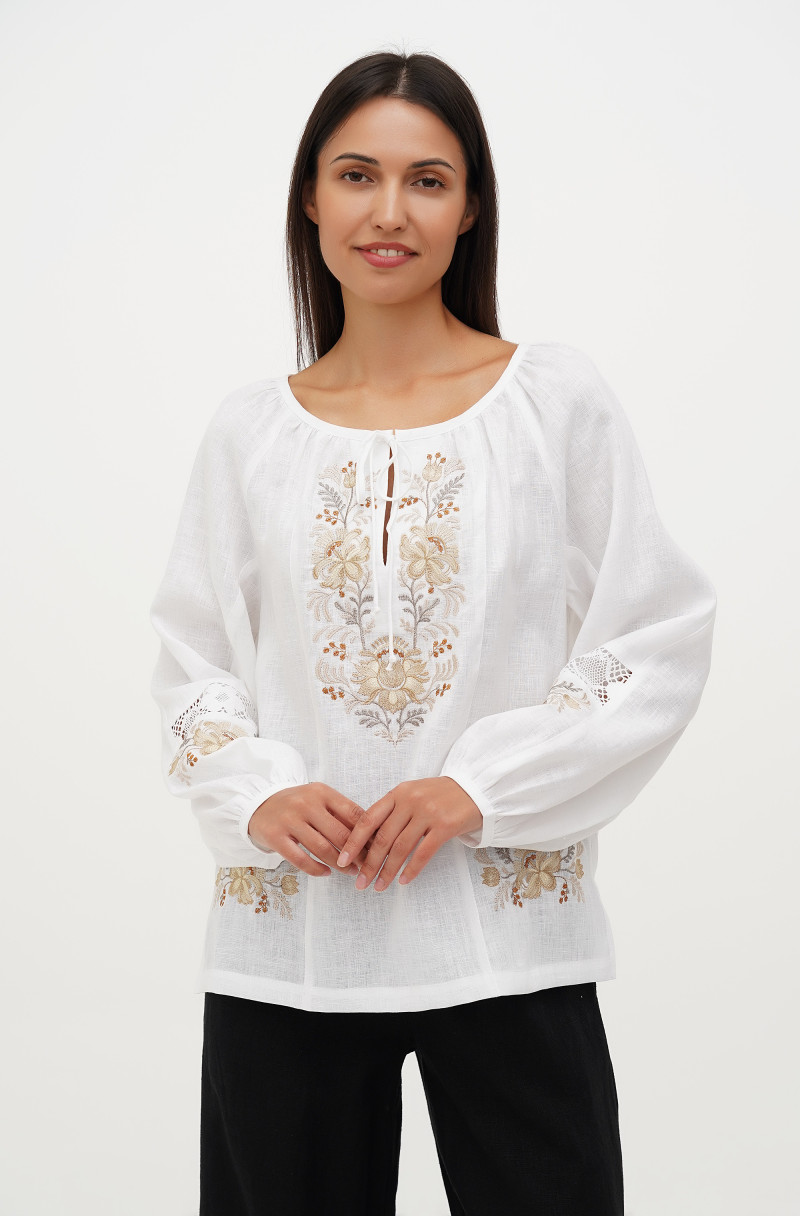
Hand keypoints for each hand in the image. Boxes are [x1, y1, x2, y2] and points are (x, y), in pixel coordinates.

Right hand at [247, 782, 370, 877]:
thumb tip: (372, 835)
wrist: (258, 804)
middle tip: (368, 866)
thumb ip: (341, 813)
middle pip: (340, 834)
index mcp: (322, 792)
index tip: (378, 849)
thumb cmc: (297, 805)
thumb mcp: (319, 799)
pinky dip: (316, 869)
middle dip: (358, 854)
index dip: (369, 834)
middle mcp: (306, 804)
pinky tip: (326, 873)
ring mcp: (289, 820)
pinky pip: (301, 859)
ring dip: (340, 864)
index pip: (353, 814)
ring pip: (322, 848)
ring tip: (351, 872)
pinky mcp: (275, 837)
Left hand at [335, 777, 482, 891]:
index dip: (354, 841)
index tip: (343, 860)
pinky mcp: (445, 825)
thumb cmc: (439, 795)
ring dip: (387, 871)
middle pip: (382, 838)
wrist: (474, 789)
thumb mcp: (412, 794)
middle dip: (369, 864)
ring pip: (400, 848)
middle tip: (360, 883)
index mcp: (397, 793)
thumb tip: (368, 840)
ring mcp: (428, 812)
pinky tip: (403, 881)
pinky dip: (411, 869)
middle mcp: (410, 801)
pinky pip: (423, 853)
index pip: (368, 819)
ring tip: (379, 887)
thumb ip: (392, 811)